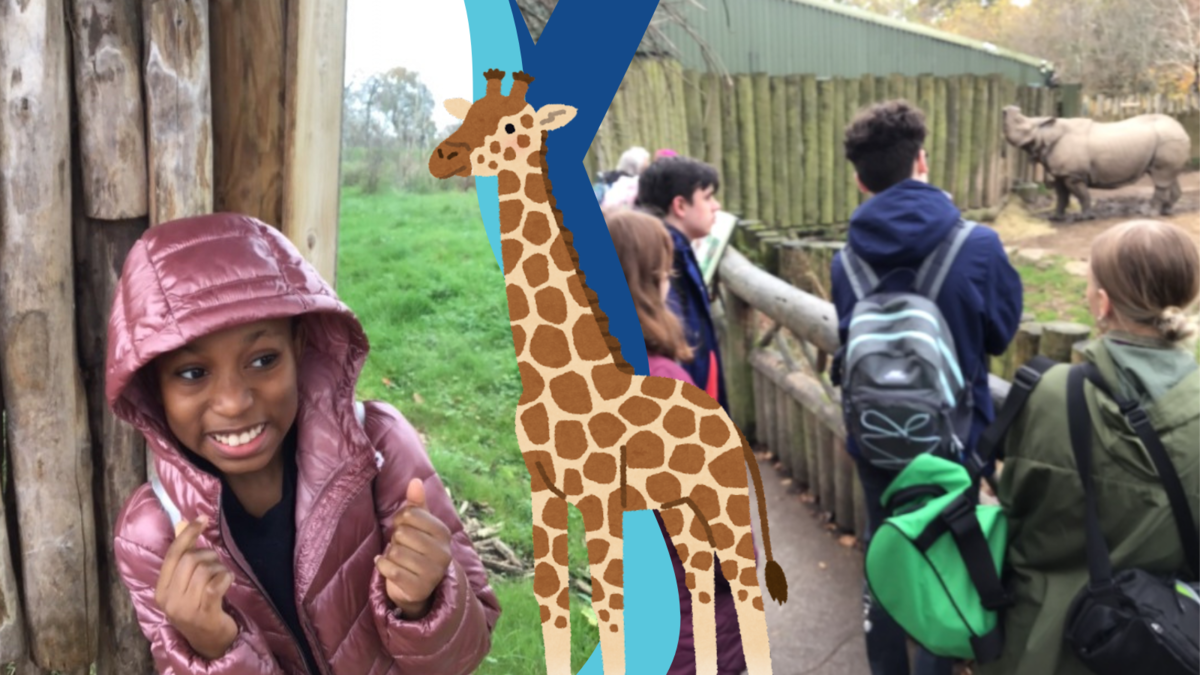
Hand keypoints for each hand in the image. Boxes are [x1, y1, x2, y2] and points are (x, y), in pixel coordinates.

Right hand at [154, 517, 237, 659]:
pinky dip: (225, 577)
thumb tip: (184, 524)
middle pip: (190, 560)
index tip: (201, 518)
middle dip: (208, 555)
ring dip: (219, 568)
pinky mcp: (205, 613)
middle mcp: (170, 600)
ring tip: (221, 577)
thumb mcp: (185, 588)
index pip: (173, 555)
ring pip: (205, 570)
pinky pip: (216, 583)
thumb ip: (183, 562)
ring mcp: (186, 608)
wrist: (209, 642)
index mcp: (161, 591)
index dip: (187, 534)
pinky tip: (227, 581)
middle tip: (215, 564)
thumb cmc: (199, 608)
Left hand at [375, 479, 452, 619]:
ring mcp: (433, 572)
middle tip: (402, 547)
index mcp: (444, 532)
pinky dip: (382, 566)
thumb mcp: (419, 525)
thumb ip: (417, 503)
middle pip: (402, 533)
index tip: (403, 528)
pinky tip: (389, 568)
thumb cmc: (415, 550)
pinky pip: (390, 569)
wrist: (417, 588)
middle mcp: (443, 553)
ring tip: (398, 559)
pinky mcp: (419, 588)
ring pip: (396, 552)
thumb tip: (415, 480)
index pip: (410, 514)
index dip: (400, 520)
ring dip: (390, 555)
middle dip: (396, 540)